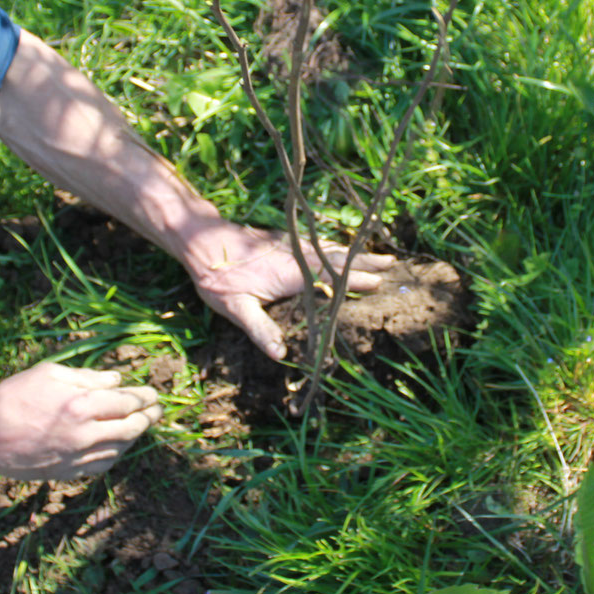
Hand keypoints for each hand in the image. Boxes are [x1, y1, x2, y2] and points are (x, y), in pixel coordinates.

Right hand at [0, 361, 160, 481]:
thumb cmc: (11, 398)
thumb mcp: (48, 374)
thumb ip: (86, 376)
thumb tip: (116, 380)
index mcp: (81, 405)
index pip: (127, 402)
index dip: (144, 398)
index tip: (153, 394)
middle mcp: (85, 434)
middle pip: (131, 428)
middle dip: (148, 418)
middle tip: (157, 410)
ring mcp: (77, 457)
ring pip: (120, 448)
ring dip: (134, 437)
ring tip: (140, 425)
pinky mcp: (68, 472)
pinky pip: (102, 465)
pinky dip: (116, 454)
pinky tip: (117, 445)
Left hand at [190, 224, 395, 360]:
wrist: (199, 241)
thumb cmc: (216, 277)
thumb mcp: (235, 308)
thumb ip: (259, 329)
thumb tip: (280, 354)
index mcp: (290, 273)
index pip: (330, 277)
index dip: (355, 280)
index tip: (380, 282)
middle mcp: (295, 255)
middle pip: (337, 258)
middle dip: (365, 262)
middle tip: (394, 264)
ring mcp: (290, 244)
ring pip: (329, 247)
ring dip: (354, 252)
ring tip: (379, 254)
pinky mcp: (283, 238)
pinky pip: (317, 241)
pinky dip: (335, 244)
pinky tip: (340, 247)